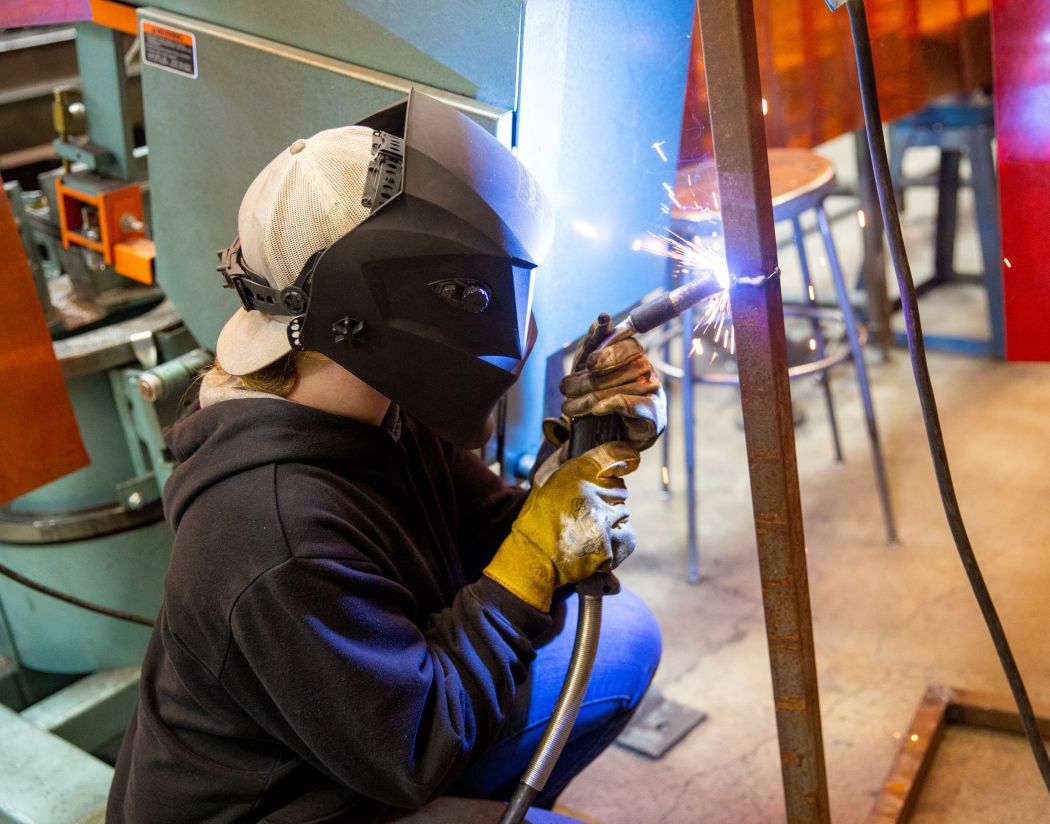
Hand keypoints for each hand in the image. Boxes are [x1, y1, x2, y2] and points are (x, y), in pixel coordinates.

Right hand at [484, 441, 639, 610]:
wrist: (533, 557)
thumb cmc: (537, 515)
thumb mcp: (545, 476)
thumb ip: (566, 457)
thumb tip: (585, 446)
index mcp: (579, 472)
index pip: (616, 453)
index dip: (624, 456)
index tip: (629, 460)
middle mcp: (595, 494)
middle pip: (620, 488)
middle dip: (607, 496)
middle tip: (586, 509)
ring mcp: (605, 521)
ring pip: (623, 513)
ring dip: (611, 519)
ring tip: (588, 528)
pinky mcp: (612, 545)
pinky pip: (626, 535)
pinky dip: (616, 539)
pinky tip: (597, 542)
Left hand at [560, 317, 666, 451]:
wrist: (604, 438)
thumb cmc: (598, 398)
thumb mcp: (588, 369)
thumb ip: (594, 342)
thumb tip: (602, 319)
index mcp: (635, 357)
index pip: (629, 345)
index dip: (610, 352)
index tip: (589, 364)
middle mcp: (647, 372)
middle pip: (623, 369)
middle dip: (589, 380)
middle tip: (565, 389)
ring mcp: (653, 393)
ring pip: (624, 388)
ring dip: (591, 398)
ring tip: (569, 407)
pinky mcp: (654, 415)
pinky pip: (635, 405)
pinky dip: (612, 405)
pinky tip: (596, 410)